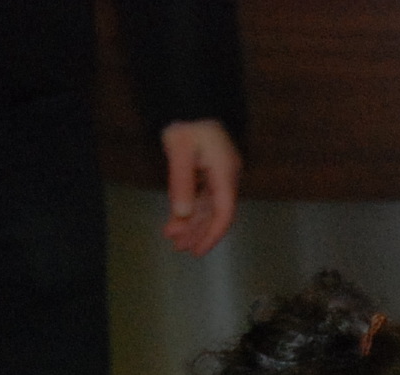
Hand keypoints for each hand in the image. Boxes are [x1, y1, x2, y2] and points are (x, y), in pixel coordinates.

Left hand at [160, 119, 240, 254]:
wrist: (189, 99)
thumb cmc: (186, 122)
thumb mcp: (179, 152)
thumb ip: (181, 184)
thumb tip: (181, 214)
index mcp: (224, 172)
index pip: (224, 211)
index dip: (212, 234)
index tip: (199, 250)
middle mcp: (227, 176)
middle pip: (215, 213)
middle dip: (196, 231)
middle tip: (178, 246)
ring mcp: (220, 174)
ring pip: (208, 206)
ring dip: (191, 222)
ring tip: (173, 236)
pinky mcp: (211, 171)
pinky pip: (203, 196)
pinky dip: (190, 208)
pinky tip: (176, 219)